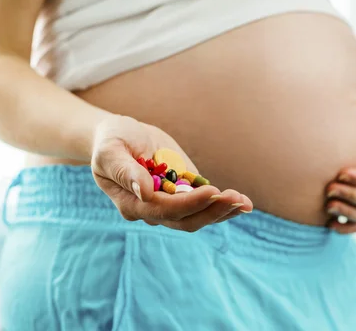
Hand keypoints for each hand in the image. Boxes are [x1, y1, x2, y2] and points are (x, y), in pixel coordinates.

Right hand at [91, 115, 252, 231]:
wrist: (120, 135)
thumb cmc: (111, 140)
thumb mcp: (111, 150)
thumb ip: (125, 171)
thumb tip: (146, 192)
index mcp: (133, 203)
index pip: (164, 210)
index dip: (189, 203)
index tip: (212, 190)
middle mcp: (153, 210)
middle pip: (186, 220)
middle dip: (211, 210)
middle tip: (235, 199)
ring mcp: (171, 203)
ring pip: (199, 217)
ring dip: (222, 211)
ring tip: (244, 203)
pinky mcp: (184, 192)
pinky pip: (205, 205)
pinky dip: (224, 205)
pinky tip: (244, 203)